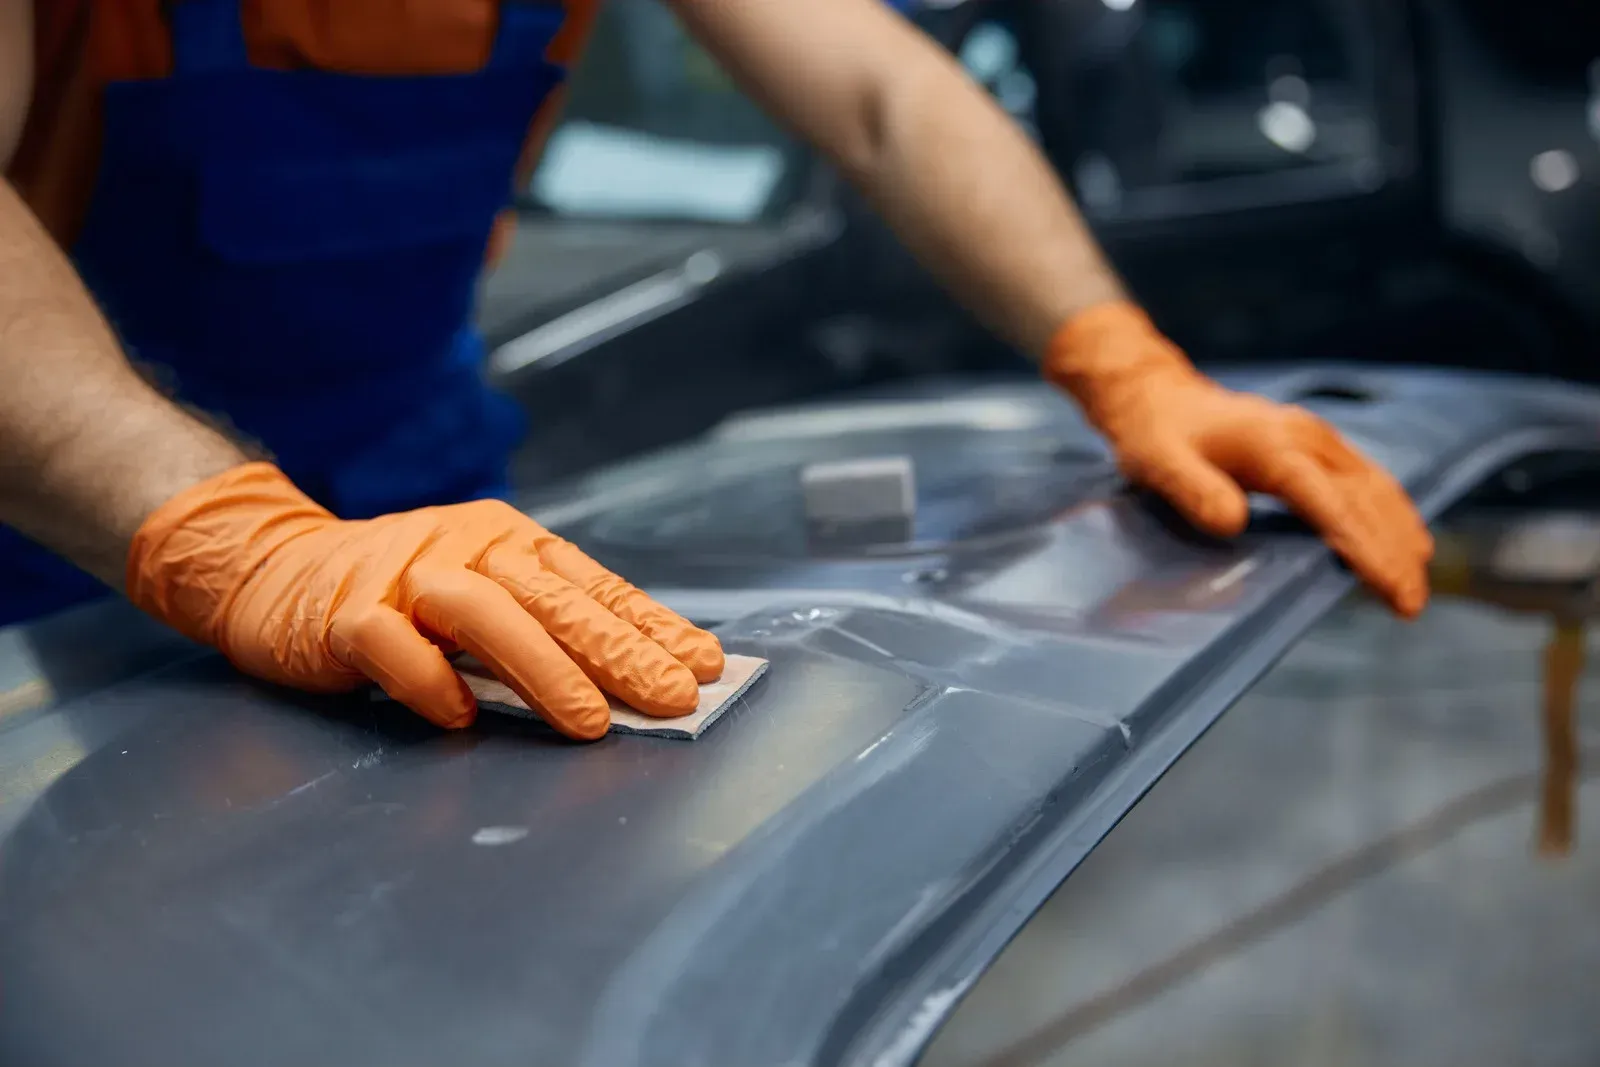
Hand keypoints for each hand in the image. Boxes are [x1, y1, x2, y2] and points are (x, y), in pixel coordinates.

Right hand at [126, 464, 723, 738]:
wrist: (277, 570)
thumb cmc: (403, 593)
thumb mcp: (486, 595)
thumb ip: (546, 632)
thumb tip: (634, 682)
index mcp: (509, 541)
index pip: (593, 584)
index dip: (650, 625)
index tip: (705, 665)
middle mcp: (465, 549)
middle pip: (552, 598)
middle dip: (618, 650)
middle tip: (671, 697)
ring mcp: (404, 578)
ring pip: (484, 613)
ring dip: (542, 668)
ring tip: (589, 721)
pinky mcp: (345, 615)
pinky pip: (391, 646)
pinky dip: (427, 680)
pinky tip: (460, 717)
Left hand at [1045, 302, 1432, 617]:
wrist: (1159, 396)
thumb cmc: (1157, 435)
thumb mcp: (1159, 463)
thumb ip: (1194, 490)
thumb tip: (1233, 523)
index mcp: (1275, 446)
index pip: (1334, 504)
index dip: (1366, 548)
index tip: (1392, 588)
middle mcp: (1308, 438)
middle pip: (1367, 499)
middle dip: (1393, 553)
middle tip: (1411, 606)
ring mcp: (1317, 439)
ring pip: (1377, 488)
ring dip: (1401, 535)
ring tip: (1415, 585)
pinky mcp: (1318, 445)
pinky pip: (1367, 481)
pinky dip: (1391, 514)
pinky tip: (1404, 542)